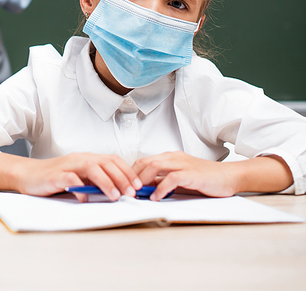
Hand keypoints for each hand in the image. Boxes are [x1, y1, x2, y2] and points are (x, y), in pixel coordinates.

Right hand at [15, 152, 141, 201]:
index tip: (138, 185)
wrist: (29, 175)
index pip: (112, 160)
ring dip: (105, 182)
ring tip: (114, 196)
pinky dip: (80, 188)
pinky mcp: (55, 176)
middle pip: (105, 162)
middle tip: (131, 193)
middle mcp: (80, 159)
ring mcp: (68, 166)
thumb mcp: (79, 178)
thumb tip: (118, 192)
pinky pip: (70, 179)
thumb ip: (95, 181)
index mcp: (87, 158)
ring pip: (91, 168)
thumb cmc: (56, 178)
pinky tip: (85, 198)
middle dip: (121, 178)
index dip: (127, 171)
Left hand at [133, 151, 293, 199]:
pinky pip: (171, 178)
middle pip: (146, 161)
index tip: (125, 184)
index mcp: (171, 157)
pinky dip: (161, 188)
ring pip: (155, 166)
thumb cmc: (206, 179)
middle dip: (133, 176)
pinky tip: (156, 197)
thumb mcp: (182, 179)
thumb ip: (166, 181)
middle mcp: (174, 157)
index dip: (133, 172)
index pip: (145, 161)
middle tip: (125, 189)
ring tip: (136, 193)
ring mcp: (183, 164)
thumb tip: (148, 190)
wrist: (228, 176)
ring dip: (143, 180)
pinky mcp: (191, 174)